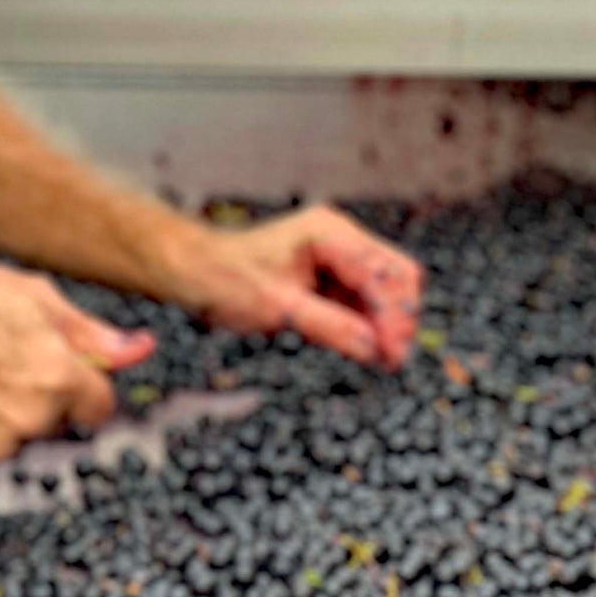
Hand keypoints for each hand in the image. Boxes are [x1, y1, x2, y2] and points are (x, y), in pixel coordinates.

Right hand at [0, 259, 154, 469]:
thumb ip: (93, 334)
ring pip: (25, 439)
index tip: (58, 372)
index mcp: (58, 377)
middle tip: (0, 363)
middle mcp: (33, 418)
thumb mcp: (31, 296)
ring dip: (11, 417)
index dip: (83, 387)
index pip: (102, 407)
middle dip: (46, 400)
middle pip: (63, 423)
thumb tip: (142, 349)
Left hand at [173, 205, 423, 369]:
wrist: (194, 272)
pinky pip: (366, 301)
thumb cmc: (227, 282)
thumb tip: (375, 350)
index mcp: (330, 235)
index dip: (393, 317)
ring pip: (386, 290)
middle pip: (398, 275)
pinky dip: (371, 325)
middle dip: (400, 317)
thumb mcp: (279, 309)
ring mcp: (339, 256)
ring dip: (388, 324)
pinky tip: (366, 350)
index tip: (393, 356)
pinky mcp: (333, 277)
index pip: (383, 275)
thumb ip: (331, 327)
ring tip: (383, 361)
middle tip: (393, 361)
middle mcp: (341, 238)